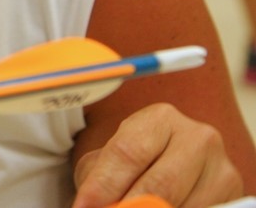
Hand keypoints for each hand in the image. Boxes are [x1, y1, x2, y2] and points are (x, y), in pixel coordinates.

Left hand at [73, 103, 243, 207]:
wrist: (168, 164)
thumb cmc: (132, 164)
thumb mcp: (108, 161)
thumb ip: (98, 178)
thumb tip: (90, 203)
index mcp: (161, 118)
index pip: (129, 153)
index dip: (104, 185)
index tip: (85, 204)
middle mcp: (197, 137)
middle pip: (160, 184)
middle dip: (129, 206)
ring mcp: (220, 167)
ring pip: (180, 205)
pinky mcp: (233, 194)